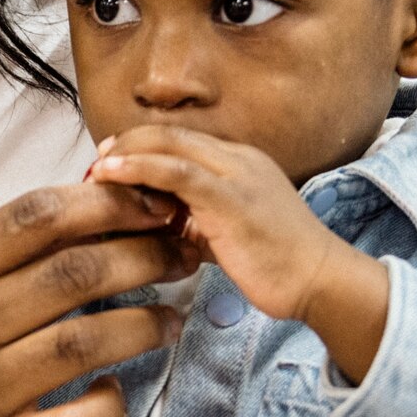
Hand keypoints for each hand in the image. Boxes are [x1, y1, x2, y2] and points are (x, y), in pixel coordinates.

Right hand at [0, 181, 187, 416]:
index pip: (35, 218)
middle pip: (74, 274)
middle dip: (145, 255)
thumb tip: (86, 211)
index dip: (107, 202)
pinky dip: (110, 402)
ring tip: (171, 318)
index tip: (153, 202)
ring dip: (145, 324)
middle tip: (181, 253)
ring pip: (85, 343)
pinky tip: (119, 386)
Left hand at [86, 127, 391, 380]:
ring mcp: (237, 174)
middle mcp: (238, 158)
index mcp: (240, 162)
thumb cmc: (276, 264)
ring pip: (170, 146)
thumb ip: (195, 219)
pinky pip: (176, 172)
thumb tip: (154, 221)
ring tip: (96, 169)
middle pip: (170, 134)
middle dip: (127, 143)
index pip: (181, 140)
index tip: (110, 159)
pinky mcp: (232, 198)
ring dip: (126, 153)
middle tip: (96, 163)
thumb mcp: (228, 232)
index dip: (141, 145)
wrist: (320, 281)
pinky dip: (138, 168)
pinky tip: (111, 175)